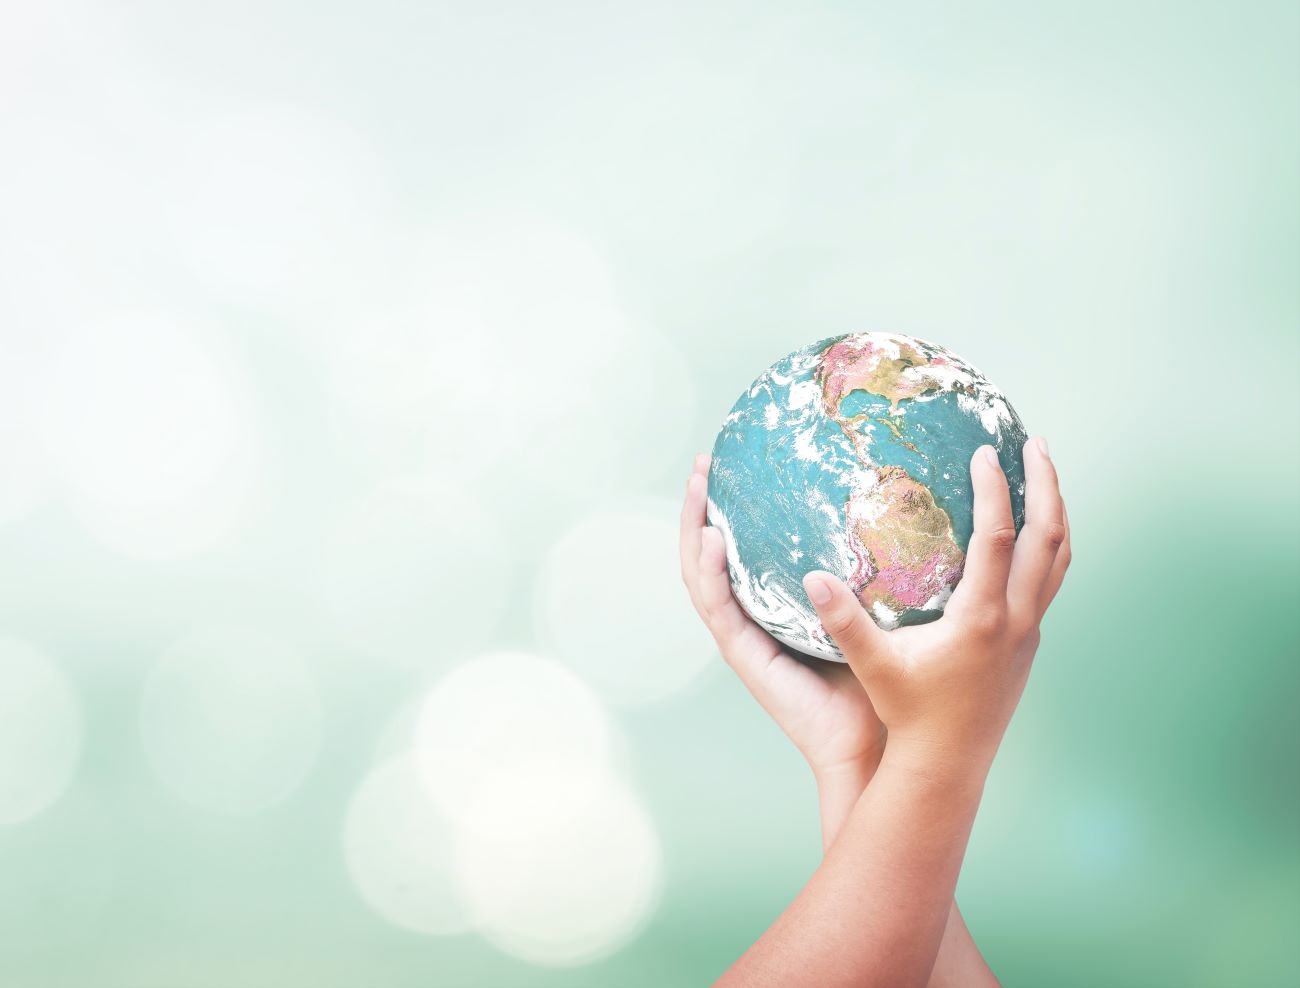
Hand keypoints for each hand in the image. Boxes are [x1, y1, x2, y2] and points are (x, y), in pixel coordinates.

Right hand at [680, 454, 885, 785]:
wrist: (872, 751)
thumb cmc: (887, 691)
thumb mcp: (887, 618)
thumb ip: (880, 575)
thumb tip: (902, 508)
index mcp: (784, 611)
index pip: (749, 552)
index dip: (737, 511)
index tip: (738, 462)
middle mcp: (756, 620)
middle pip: (715, 556)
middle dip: (703, 508)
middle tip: (703, 463)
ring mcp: (744, 638)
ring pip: (704, 575)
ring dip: (693, 527)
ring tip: (695, 485)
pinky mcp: (744, 657)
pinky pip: (719, 607)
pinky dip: (709, 571)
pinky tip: (709, 538)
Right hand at [802, 438, 1070, 768]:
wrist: (947, 766)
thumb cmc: (907, 715)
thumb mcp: (872, 665)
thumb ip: (843, 621)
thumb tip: (813, 578)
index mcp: (981, 618)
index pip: (998, 538)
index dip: (995, 490)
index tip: (985, 451)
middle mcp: (1016, 620)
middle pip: (1049, 537)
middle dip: (1046, 485)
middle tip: (1033, 442)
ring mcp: (1028, 632)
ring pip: (1058, 559)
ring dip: (1055, 512)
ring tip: (1042, 475)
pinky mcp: (1027, 643)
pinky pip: (1049, 580)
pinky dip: (1047, 545)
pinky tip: (1027, 535)